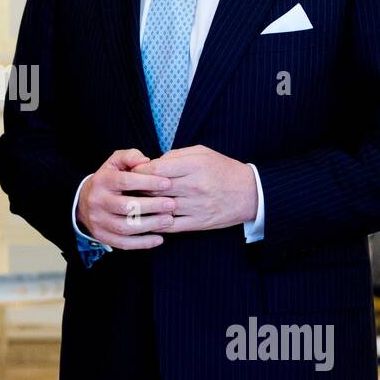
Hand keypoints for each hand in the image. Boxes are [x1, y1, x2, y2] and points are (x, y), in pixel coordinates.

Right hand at [75, 148, 175, 249]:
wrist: (84, 201)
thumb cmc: (109, 179)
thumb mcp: (115, 162)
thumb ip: (130, 157)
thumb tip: (146, 161)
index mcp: (102, 181)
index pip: (125, 181)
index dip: (148, 182)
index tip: (168, 183)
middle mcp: (97, 201)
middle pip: (126, 207)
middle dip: (152, 206)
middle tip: (172, 204)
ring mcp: (98, 221)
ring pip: (125, 227)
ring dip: (150, 225)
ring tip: (169, 220)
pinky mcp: (102, 236)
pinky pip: (123, 243)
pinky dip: (142, 243)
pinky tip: (159, 239)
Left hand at [139, 145, 256, 233]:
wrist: (250, 193)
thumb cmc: (222, 169)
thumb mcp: (202, 153)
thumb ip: (175, 155)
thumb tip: (151, 163)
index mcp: (195, 166)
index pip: (157, 169)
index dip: (140, 171)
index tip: (133, 171)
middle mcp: (196, 186)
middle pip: (155, 189)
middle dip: (138, 188)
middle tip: (129, 188)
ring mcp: (197, 207)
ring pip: (160, 208)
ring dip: (145, 206)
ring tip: (135, 202)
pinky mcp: (199, 223)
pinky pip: (171, 226)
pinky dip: (156, 222)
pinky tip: (148, 218)